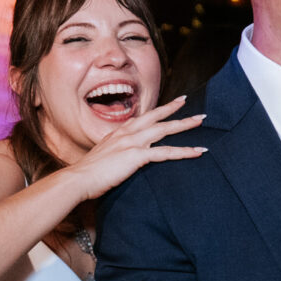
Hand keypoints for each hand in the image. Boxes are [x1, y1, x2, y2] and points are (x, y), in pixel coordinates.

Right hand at [65, 97, 204, 200]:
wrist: (79, 179)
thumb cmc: (88, 174)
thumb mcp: (102, 157)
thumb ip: (114, 154)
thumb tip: (120, 159)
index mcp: (118, 133)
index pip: (142, 117)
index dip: (156, 110)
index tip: (169, 104)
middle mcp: (127, 133)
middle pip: (156, 117)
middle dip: (174, 109)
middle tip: (188, 101)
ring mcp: (132, 143)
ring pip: (164, 129)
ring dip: (184, 124)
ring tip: (201, 120)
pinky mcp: (137, 156)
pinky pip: (166, 152)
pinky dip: (184, 151)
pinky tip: (198, 151)